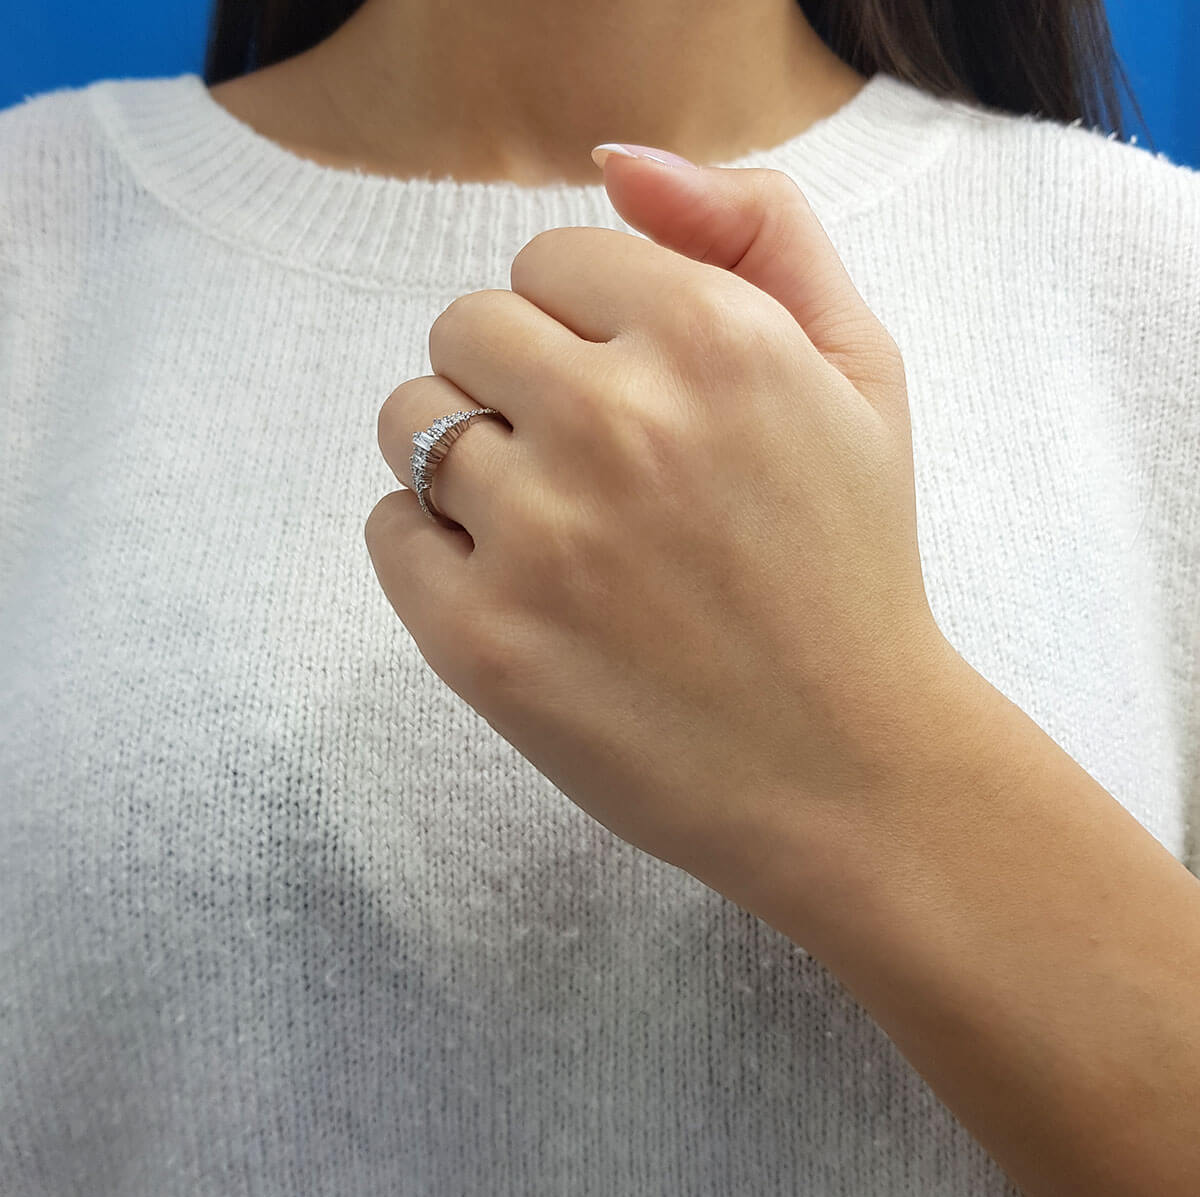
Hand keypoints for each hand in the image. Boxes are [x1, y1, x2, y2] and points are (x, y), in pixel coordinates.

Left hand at [365, 147, 961, 921]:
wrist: (847, 769)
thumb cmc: (852, 568)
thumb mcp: (861, 369)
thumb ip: (760, 230)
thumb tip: (616, 166)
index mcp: (712, 339)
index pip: (547, 262)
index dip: (578, 324)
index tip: (620, 388)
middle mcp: (616, 423)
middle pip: (463, 328)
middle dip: (509, 379)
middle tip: (579, 460)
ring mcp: (538, 537)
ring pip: (410, 419)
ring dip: (461, 456)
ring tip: (545, 523)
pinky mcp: (480, 640)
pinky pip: (389, 528)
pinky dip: (430, 544)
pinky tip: (511, 584)